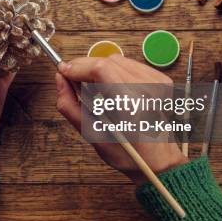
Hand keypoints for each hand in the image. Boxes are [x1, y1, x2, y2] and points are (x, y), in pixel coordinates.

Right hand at [55, 55, 187, 185]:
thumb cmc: (127, 154)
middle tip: (74, 80)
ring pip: (117, 59)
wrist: (158, 161)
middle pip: (107, 61)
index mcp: (131, 105)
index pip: (100, 68)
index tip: (63, 71)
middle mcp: (148, 89)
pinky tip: (112, 87)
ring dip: (100, 68)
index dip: (78, 67)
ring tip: (95, 89)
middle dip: (85, 67)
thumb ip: (69, 105)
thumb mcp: (91, 135)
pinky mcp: (161, 80)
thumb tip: (60, 79)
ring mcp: (157, 83)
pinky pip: (130, 64)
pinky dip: (115, 71)